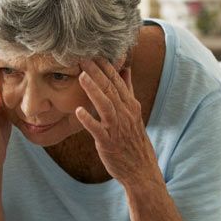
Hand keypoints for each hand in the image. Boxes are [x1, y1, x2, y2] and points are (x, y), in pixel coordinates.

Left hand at [76, 59, 159, 185]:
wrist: (141, 169)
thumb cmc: (134, 140)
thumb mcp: (134, 112)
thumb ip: (128, 91)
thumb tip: (125, 70)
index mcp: (131, 105)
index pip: (118, 81)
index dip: (106, 66)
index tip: (94, 52)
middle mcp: (126, 114)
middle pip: (110, 89)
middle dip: (97, 72)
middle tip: (83, 57)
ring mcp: (118, 128)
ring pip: (106, 105)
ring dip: (94, 90)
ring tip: (82, 76)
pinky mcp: (109, 143)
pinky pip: (98, 130)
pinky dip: (89, 120)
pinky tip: (79, 111)